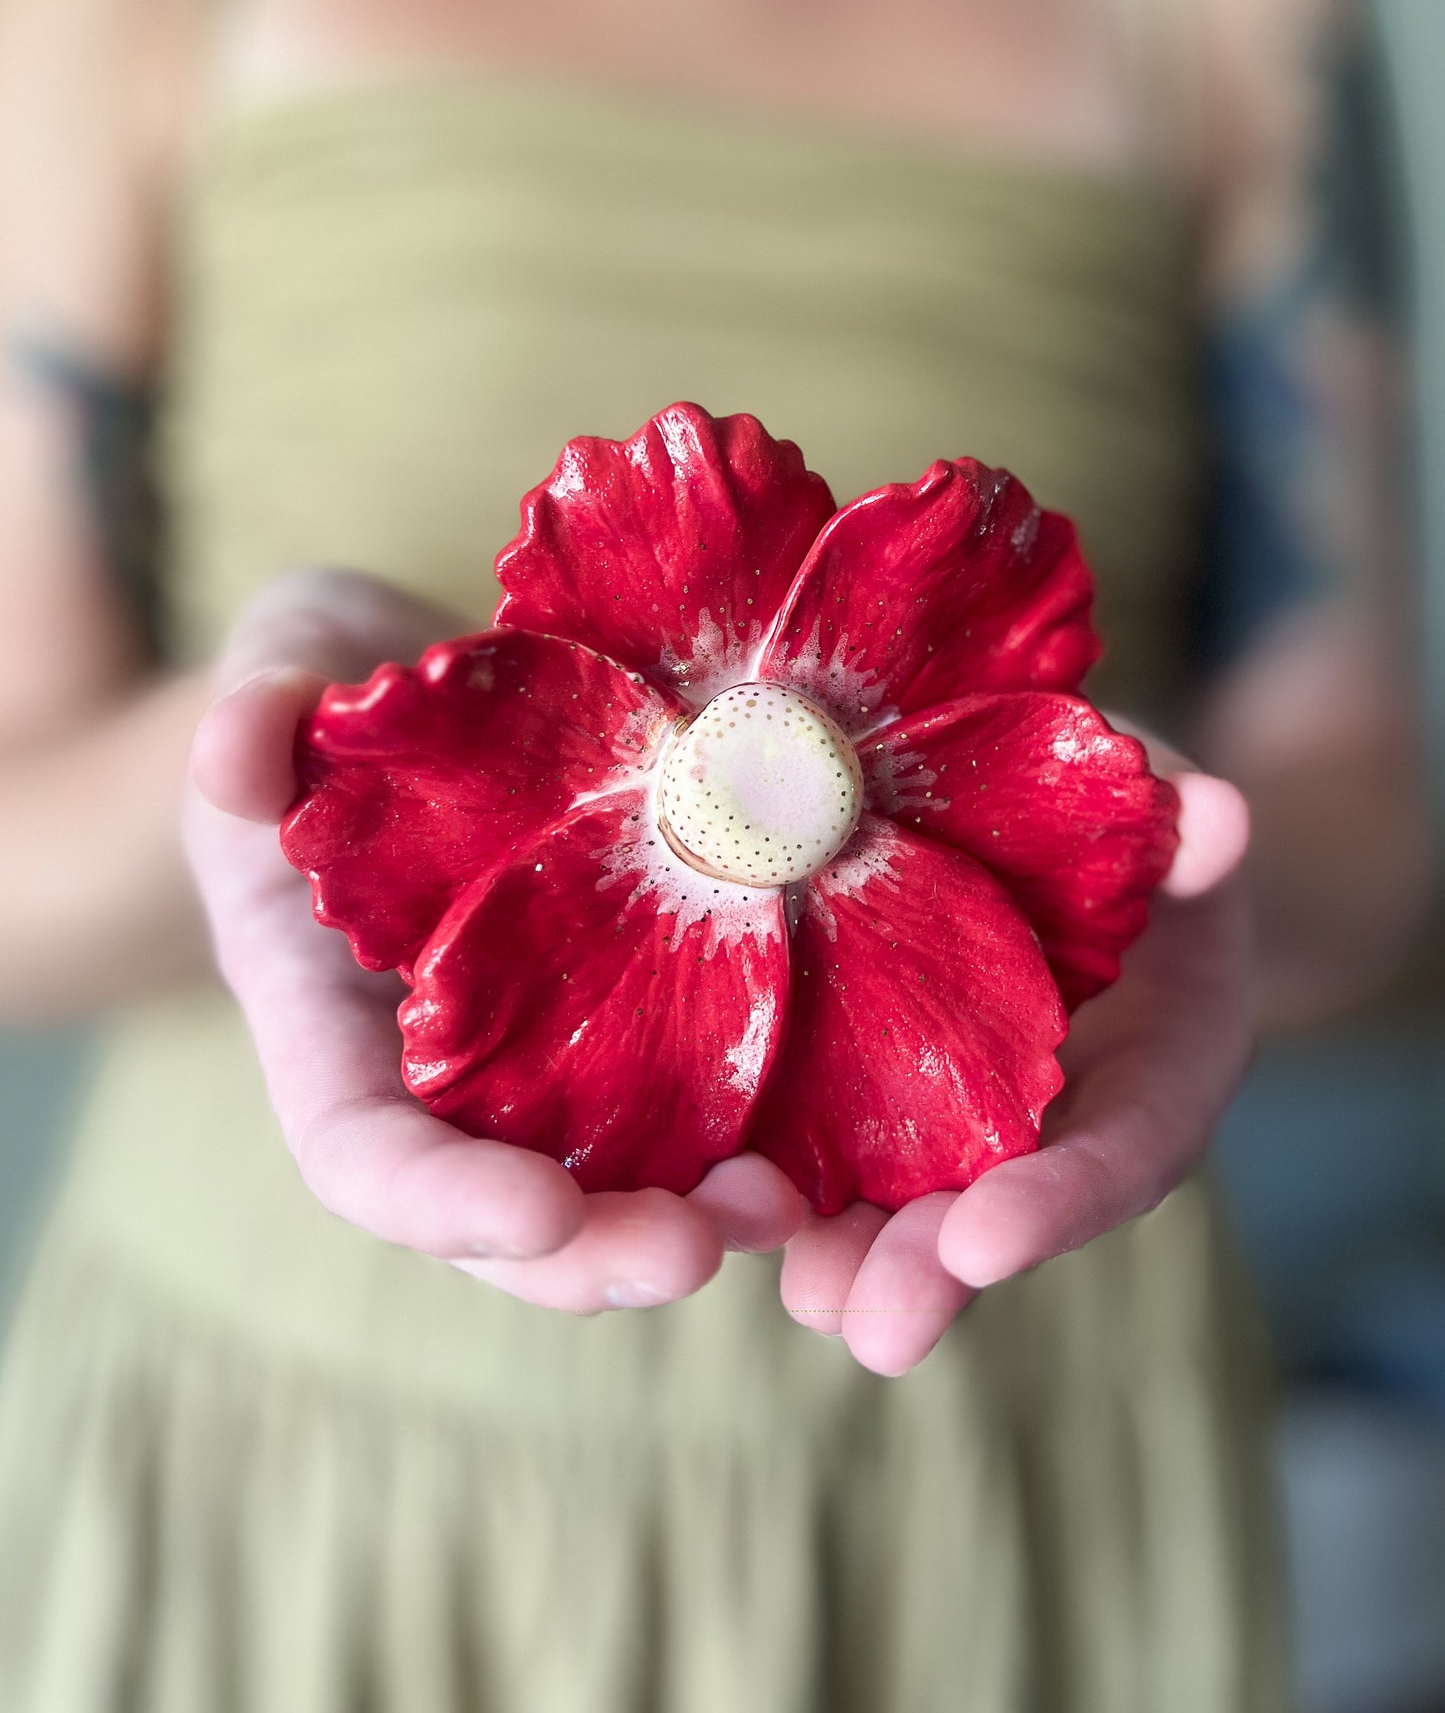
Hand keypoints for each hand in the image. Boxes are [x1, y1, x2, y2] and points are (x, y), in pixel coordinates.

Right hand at [184, 568, 804, 1311]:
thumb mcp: (281, 666)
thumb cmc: (332, 682)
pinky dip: (754, 1129)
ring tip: (784, 1211)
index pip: (363, 1150)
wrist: (428, 682)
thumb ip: (252, 712)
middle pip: (501, 1214)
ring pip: (607, 1182)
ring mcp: (544, 1046)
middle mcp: (439, 1066)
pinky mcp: (635, 1006)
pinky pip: (692, 1091)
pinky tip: (824, 1138)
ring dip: (691, 1217)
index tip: (539, 1215)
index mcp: (331, 1016)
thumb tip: (232, 765)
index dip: (438, 1201)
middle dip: (588, 1254)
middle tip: (692, 1253)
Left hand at [779, 746, 1252, 1376]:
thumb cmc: (1128, 816)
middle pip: (1004, 1214)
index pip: (1123, 1149)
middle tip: (876, 1327)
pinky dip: (782, 1173)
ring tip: (803, 1295)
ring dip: (852, 1255)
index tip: (986, 1238)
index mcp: (1162, 1062)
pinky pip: (829, 1135)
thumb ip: (1188, 834)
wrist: (1055, 826)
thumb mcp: (1163, 814)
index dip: (1061, 1200)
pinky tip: (722, 1203)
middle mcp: (1063, 1118)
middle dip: (937, 1270)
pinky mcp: (874, 1086)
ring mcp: (967, 1115)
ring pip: (909, 1202)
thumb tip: (1217, 819)